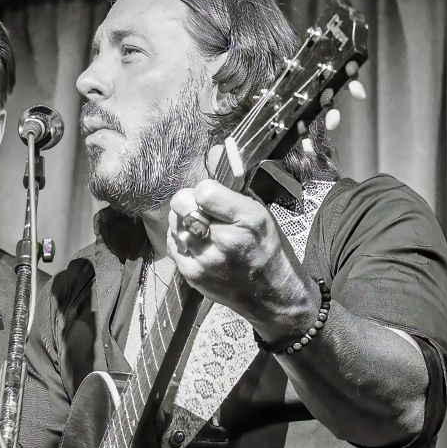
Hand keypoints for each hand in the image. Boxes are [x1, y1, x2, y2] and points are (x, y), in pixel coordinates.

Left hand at [166, 150, 313, 335]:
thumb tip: (214, 150)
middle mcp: (225, 241)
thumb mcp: (261, 212)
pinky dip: (180, 239)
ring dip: (183, 221)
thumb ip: (235, 185)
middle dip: (188, 201)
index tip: (212, 195)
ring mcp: (205, 261)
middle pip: (182, 206)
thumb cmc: (268, 249)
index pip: (204, 191)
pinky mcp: (192, 276)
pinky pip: (173, 245)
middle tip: (200, 208)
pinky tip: (196, 242)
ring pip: (174, 224)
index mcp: (248, 220)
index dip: (205, 190)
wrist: (273, 297)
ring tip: (201, 227)